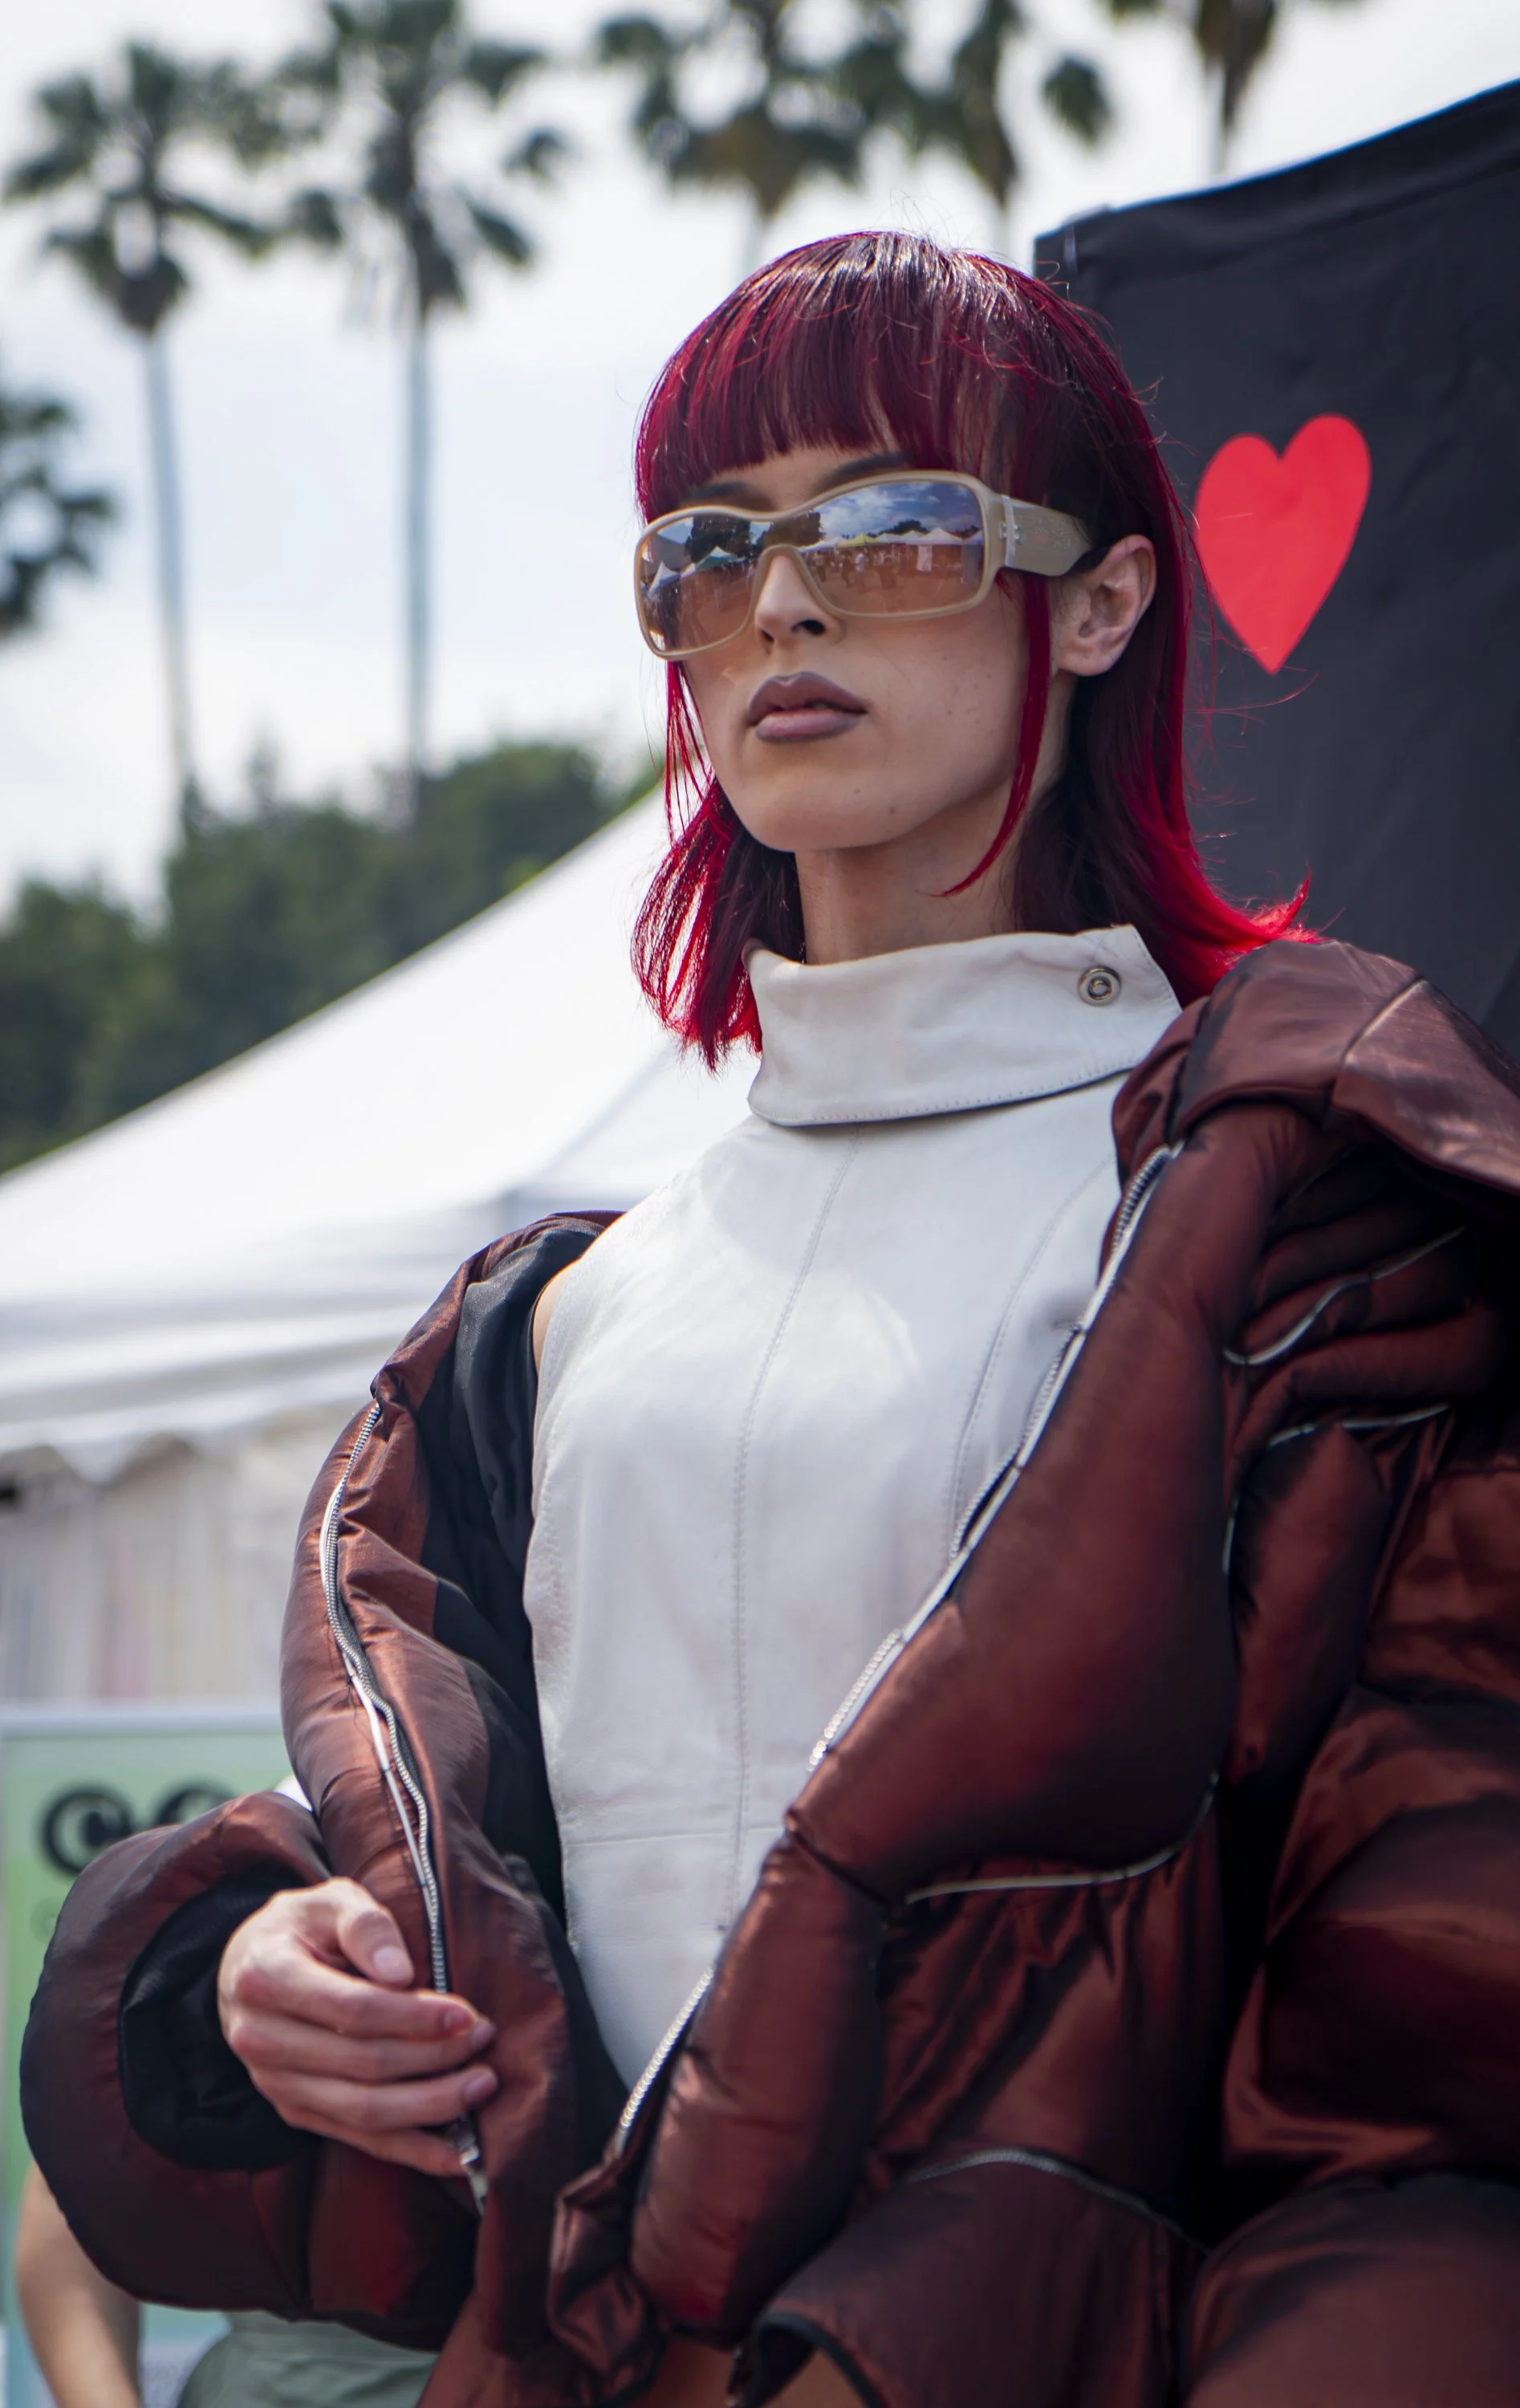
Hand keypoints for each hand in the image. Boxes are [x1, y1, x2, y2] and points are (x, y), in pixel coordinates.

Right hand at [217, 1878, 496, 2177]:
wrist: (248, 1965)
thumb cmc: (303, 1926)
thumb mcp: (331, 1902)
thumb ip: (367, 1926)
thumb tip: (400, 1974)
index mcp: (266, 1978)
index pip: (352, 2009)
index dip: (414, 2017)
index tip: (465, 2014)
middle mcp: (262, 2039)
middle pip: (363, 2063)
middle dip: (433, 2058)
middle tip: (484, 2038)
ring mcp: (276, 2084)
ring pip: (362, 2110)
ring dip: (430, 2105)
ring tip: (481, 2085)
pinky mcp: (296, 2111)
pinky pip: (358, 2139)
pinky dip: (411, 2151)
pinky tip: (456, 2154)